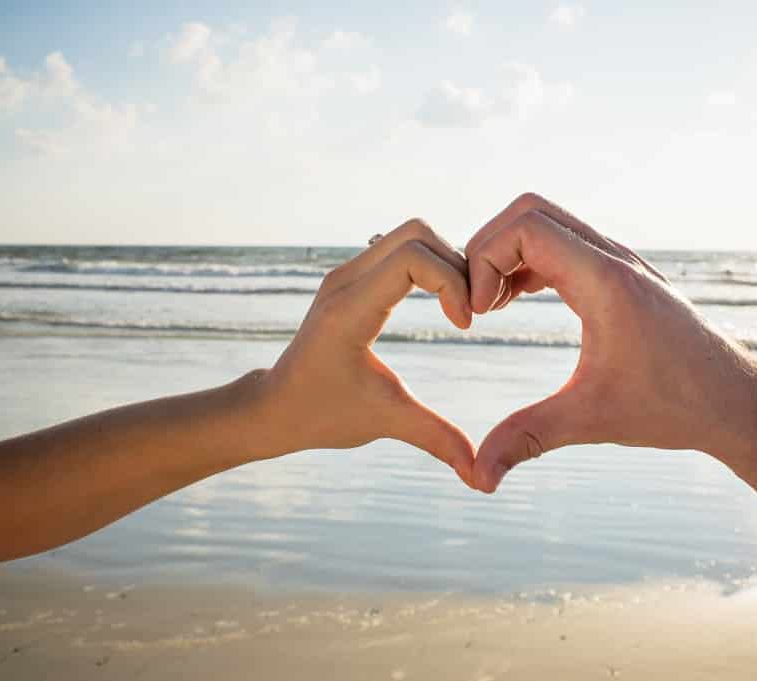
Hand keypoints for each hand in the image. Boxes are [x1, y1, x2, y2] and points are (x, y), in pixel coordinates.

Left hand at [252, 219, 476, 485]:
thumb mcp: (386, 421)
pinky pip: (401, 249)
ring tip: (459, 308)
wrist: (275, 408)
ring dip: (445, 263)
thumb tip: (482, 477)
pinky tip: (442, 304)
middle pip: (417, 232)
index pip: (413, 256)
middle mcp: (346, 278)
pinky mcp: (352, 277)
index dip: (452, 282)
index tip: (464, 326)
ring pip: (411, 234)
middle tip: (469, 311)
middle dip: (456, 264)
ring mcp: (347, 273)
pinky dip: (430, 266)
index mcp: (350, 308)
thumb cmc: (323, 415)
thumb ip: (436, 438)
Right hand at [465, 193, 756, 491]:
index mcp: (604, 280)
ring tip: (491, 306)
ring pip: (548, 223)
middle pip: (529, 211)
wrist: (735, 402)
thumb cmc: (675, 407)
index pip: (525, 227)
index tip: (478, 314)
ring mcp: (620, 263)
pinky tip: (516, 302)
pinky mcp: (622, 276)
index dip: (484, 260)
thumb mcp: (591, 420)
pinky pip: (564, 244)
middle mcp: (613, 259)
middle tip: (477, 303)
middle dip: (488, 248)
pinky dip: (530, 261)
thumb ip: (527, 440)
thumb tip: (478, 477)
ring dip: (508, 253)